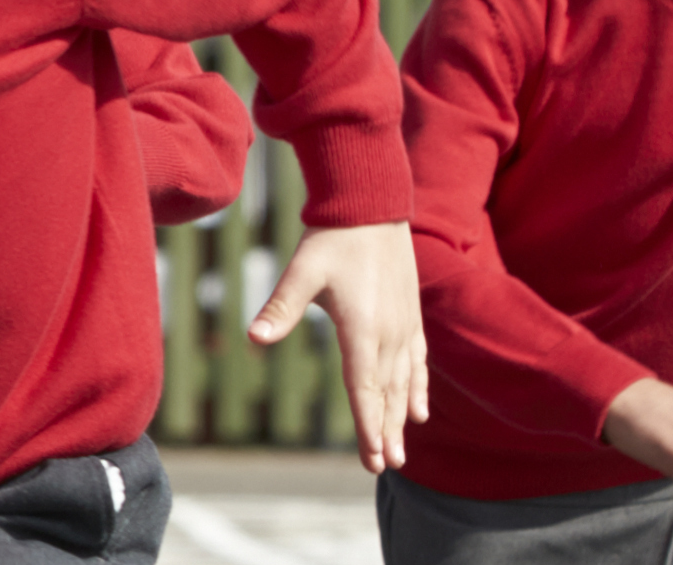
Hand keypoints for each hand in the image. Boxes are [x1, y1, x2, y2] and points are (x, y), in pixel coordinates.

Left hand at [254, 220, 428, 472]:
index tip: (373, 456)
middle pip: (388, 393)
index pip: (365, 387)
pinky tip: (418, 411)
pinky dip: (417, 389)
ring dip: (402, 418)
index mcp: (364, 328)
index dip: (368, 423)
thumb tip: (254, 337)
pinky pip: (418, 362)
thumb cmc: (332, 240)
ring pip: (405, 383)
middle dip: (386, 432)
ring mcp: (405, 326)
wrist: (371, 206)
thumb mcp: (302, 271)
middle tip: (385, 466)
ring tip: (401, 454)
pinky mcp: (410, 317)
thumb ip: (281, 307)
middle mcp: (391, 333)